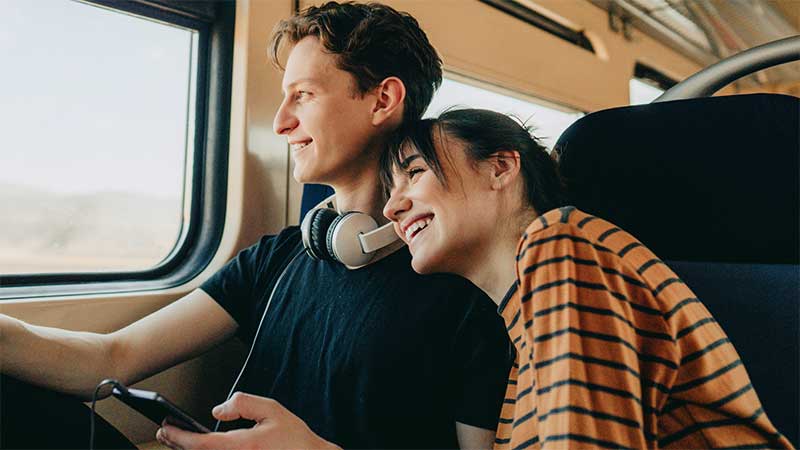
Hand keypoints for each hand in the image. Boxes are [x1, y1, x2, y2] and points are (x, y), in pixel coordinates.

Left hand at [156, 392, 339, 449]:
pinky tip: (197, 449)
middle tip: (164, 432)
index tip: (167, 427)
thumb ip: (243, 404)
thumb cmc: (295, 440)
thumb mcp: (272, 410)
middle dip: (176, 445)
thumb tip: (217, 411)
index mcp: (242, 446)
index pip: (200, 444)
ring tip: (174, 441)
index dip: (179, 436)